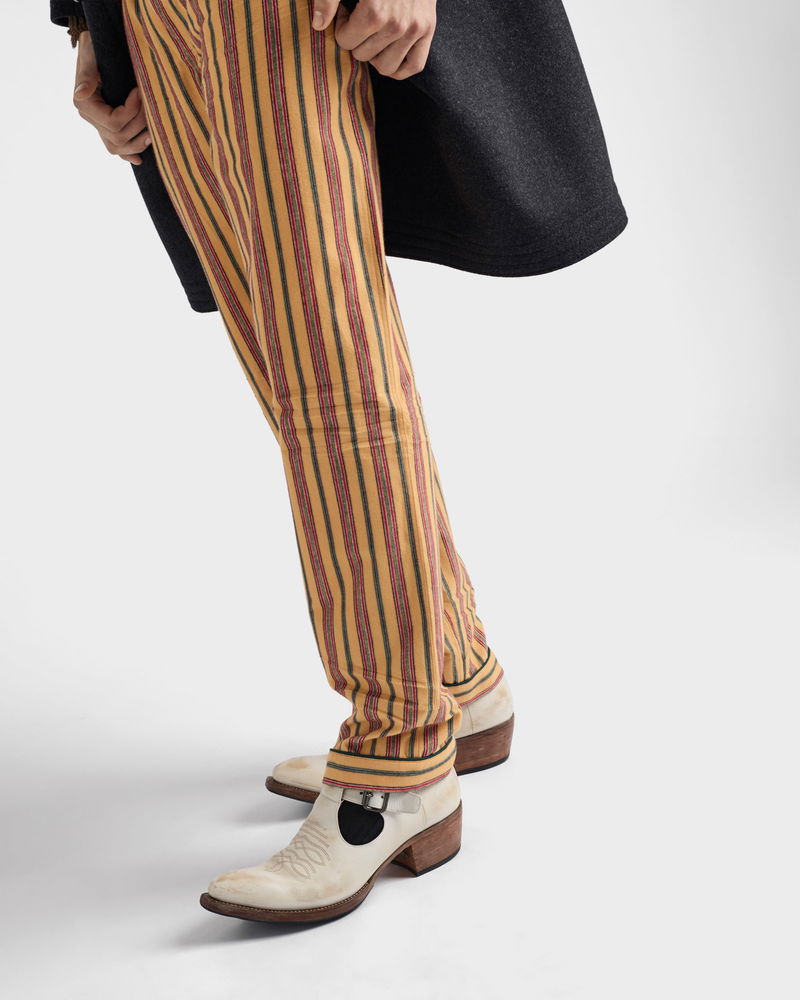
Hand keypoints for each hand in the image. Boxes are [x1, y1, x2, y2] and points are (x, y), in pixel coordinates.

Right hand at [73, 29, 151, 165]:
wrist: (95, 48)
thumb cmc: (94, 48)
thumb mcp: (90, 55)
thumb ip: (87, 75)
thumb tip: (81, 95)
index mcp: (84, 104)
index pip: (113, 122)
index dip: (131, 112)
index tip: (139, 93)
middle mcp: (90, 118)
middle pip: (119, 137)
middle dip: (139, 124)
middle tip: (152, 106)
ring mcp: (98, 124)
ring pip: (118, 147)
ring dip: (138, 142)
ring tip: (154, 133)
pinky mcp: (106, 127)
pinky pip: (116, 148)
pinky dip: (128, 154)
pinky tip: (140, 159)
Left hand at [312, 0, 435, 80]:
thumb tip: (317, 25)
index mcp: (374, 12)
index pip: (345, 42)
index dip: (343, 27)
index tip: (348, 11)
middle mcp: (396, 25)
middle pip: (363, 56)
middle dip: (358, 39)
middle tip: (361, 19)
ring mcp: (414, 29)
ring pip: (385, 67)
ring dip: (376, 55)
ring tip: (375, 34)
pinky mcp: (428, 30)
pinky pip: (413, 66)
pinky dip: (400, 66)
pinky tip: (389, 52)